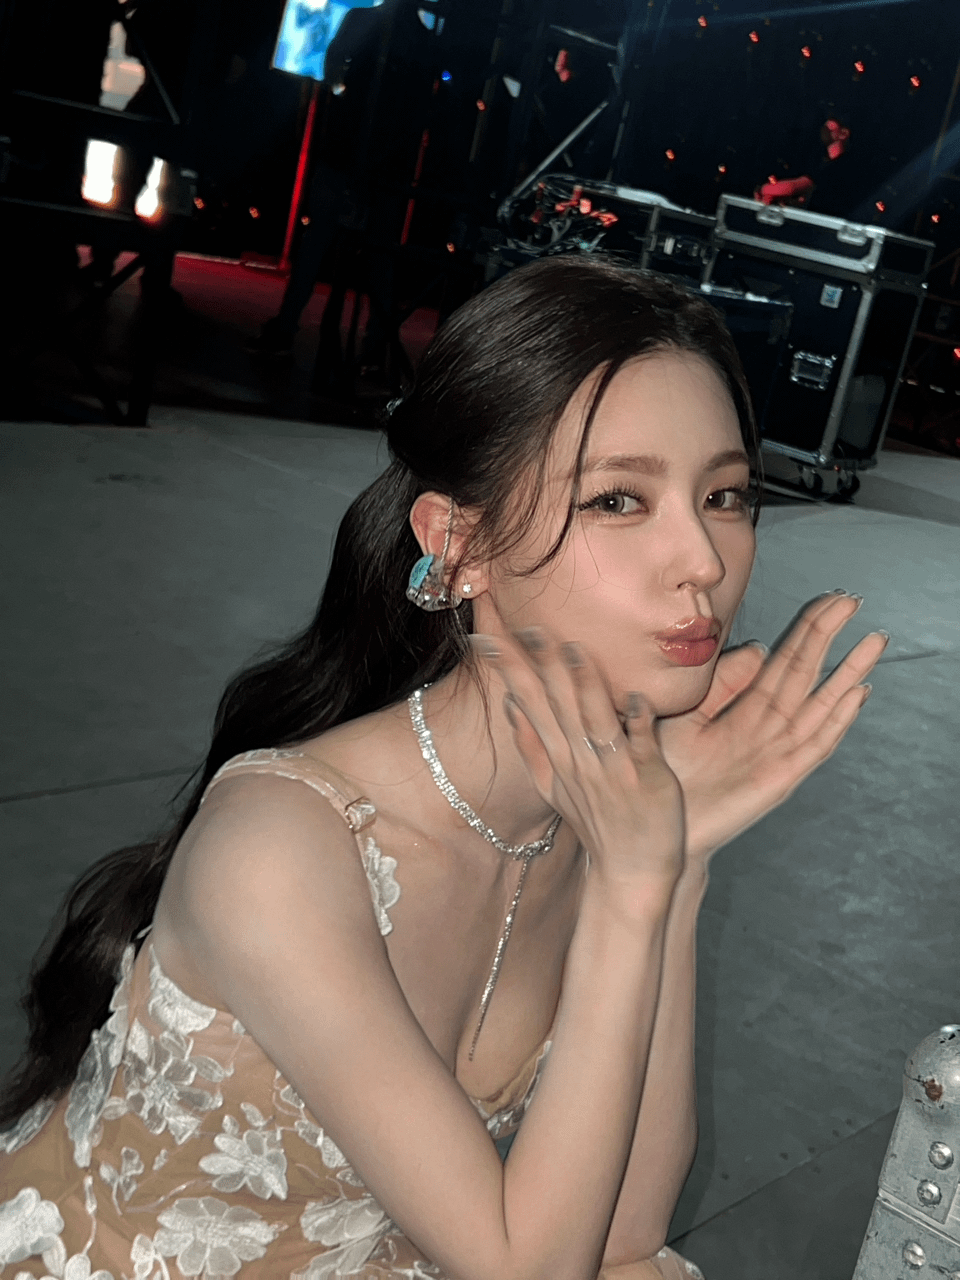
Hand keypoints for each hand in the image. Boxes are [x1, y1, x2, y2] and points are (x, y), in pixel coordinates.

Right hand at [470, 628, 684, 893]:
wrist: (631, 871)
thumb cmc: (597, 823)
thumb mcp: (552, 787)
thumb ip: (531, 745)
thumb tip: (510, 704)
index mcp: (556, 756)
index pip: (526, 704)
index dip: (508, 671)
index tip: (486, 639)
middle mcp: (579, 760)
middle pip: (555, 704)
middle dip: (540, 665)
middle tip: (529, 627)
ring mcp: (611, 769)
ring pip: (592, 719)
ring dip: (583, 686)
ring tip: (573, 649)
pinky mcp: (646, 778)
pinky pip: (641, 744)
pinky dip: (637, 721)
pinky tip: (635, 696)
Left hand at [656, 591, 886, 865]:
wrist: (662, 824)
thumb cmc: (668, 771)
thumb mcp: (688, 717)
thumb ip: (721, 685)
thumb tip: (760, 647)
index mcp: (745, 707)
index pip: (783, 658)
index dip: (806, 629)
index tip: (829, 598)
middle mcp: (768, 725)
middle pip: (806, 672)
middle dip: (829, 636)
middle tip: (854, 601)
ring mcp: (779, 751)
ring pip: (820, 703)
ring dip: (847, 672)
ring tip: (874, 641)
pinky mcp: (781, 778)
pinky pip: (815, 744)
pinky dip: (838, 719)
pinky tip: (858, 694)